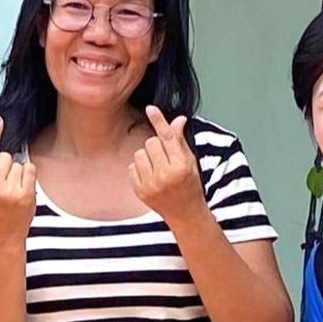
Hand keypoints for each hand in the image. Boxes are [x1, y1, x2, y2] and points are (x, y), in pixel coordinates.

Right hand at [0, 116, 35, 241]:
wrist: (3, 235)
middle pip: (5, 156)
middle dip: (6, 166)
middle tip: (3, 183)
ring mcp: (9, 190)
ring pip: (18, 164)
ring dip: (18, 173)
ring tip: (12, 190)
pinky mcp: (25, 194)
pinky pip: (30, 170)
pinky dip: (28, 176)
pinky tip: (22, 189)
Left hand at [129, 105, 206, 222]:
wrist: (185, 213)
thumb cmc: (190, 185)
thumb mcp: (191, 161)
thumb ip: (180, 141)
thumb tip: (178, 120)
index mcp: (181, 166)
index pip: (167, 138)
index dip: (159, 121)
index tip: (151, 108)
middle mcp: (165, 175)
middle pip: (151, 143)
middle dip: (157, 146)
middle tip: (165, 158)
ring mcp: (151, 184)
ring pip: (139, 154)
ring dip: (147, 157)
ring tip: (157, 168)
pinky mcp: (139, 191)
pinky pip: (131, 167)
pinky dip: (139, 169)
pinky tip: (150, 177)